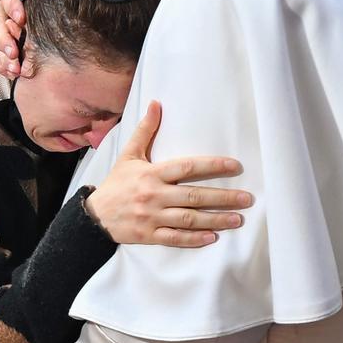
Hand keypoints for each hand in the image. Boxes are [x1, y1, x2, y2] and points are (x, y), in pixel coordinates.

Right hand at [85, 101, 252, 246]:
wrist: (95, 215)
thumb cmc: (117, 183)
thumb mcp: (128, 155)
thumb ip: (145, 130)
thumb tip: (156, 103)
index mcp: (151, 174)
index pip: (187, 167)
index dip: (212, 166)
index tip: (235, 166)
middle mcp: (153, 195)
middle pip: (193, 196)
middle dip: (223, 197)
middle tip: (247, 198)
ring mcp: (152, 217)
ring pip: (189, 219)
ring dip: (216, 219)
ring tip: (239, 219)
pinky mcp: (150, 235)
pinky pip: (175, 238)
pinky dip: (194, 239)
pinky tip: (213, 237)